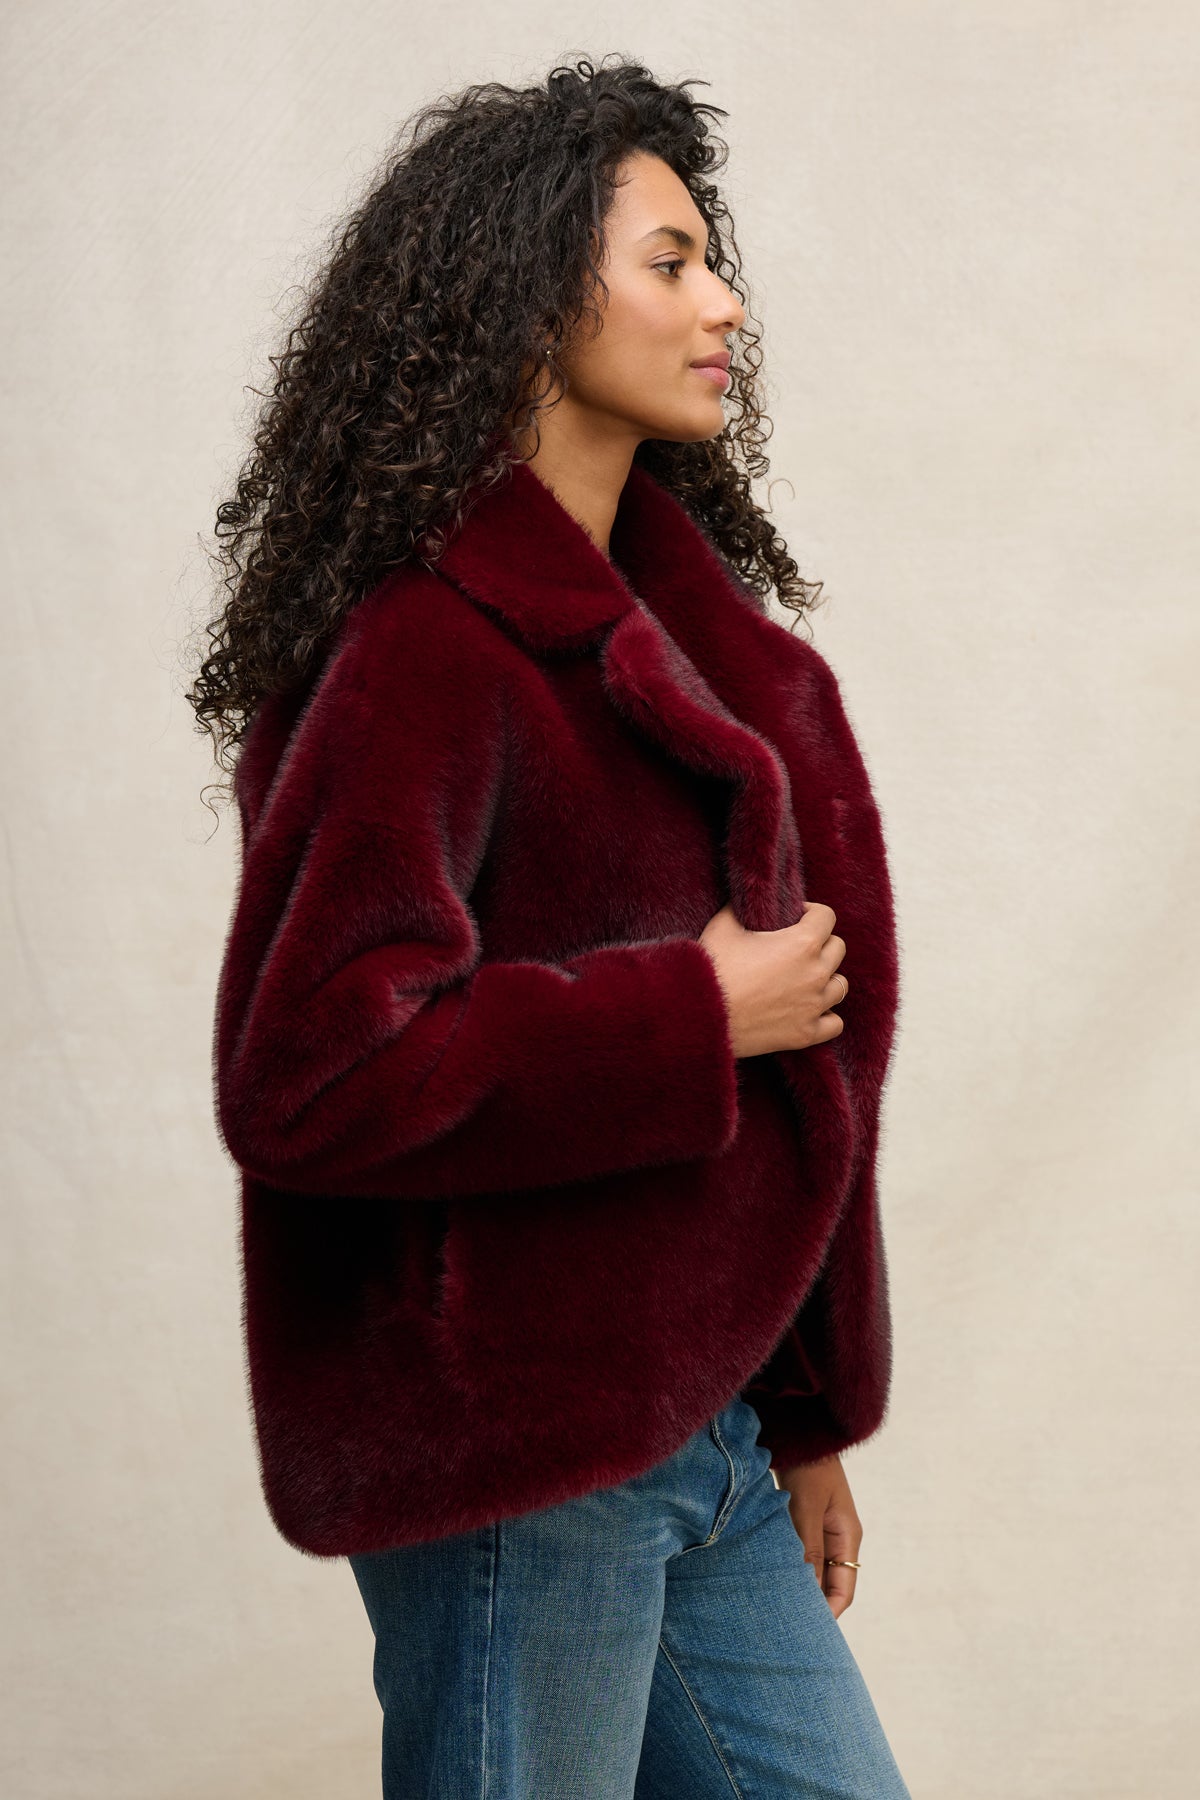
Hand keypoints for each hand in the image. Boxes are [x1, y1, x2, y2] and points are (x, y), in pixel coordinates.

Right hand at [698, 900, 848, 1058]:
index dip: (811, 912)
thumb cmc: (712, 968)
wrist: (701, 1015)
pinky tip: (808, 1009)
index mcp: (803, 943)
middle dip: (821, 943)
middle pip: (838, 949)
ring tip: (804, 978)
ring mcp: (813, 1006)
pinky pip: (835, 1023)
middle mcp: (816, 973)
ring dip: (826, 978)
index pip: (826, 917)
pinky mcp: (805, 1034)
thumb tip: (747, 901)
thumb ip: (742, 908)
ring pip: (840, 985)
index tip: (796, 917)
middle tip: (796, 948)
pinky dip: (826, 1015)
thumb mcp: (724, 926)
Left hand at [776, 1454, 862, 1618]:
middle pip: (830, 1583)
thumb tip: (808, 1591)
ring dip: (800, 1585)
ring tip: (777, 1606)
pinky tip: (771, 1576)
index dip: (829, 1614)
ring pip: (814, 1569)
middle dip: (813, 1605)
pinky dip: (790, 1566)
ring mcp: (821, 1529)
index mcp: (847, 1536)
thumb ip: (808, 1547)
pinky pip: (801, 1553)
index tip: (809, 1634)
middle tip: (788, 1626)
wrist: (801, 1430)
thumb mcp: (807, 1508)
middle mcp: (837, 1537)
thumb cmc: (808, 1466)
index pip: (844, 1590)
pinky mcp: (804, 1520)